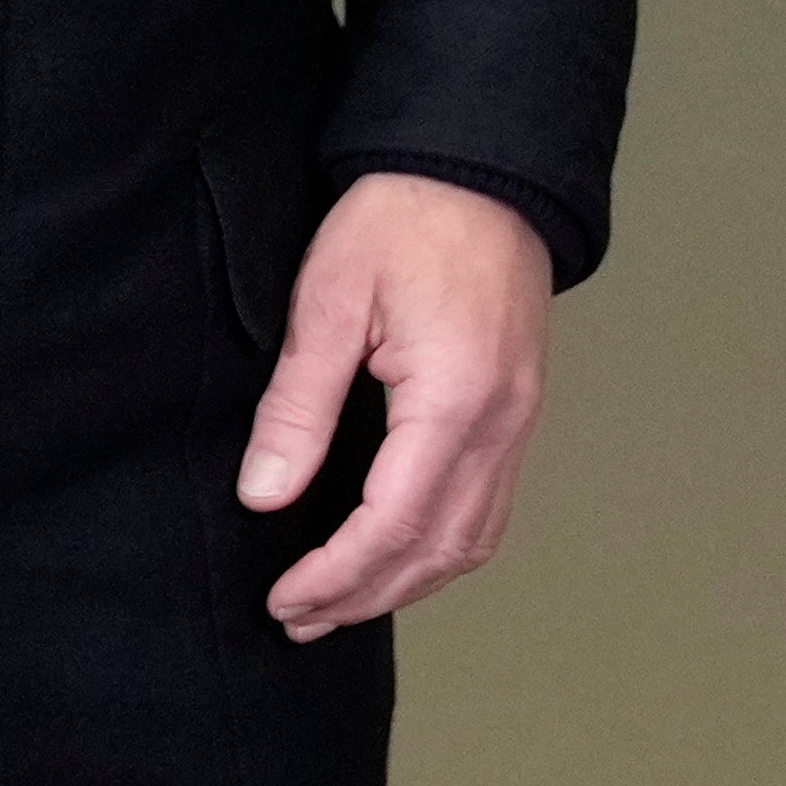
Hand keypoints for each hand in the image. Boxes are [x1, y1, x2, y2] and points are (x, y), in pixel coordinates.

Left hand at [237, 171, 552, 638]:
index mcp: (453, 397)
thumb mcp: (328, 298)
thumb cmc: (400, 216)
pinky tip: (397, 556)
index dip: (338, 574)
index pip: (395, 523)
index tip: (285, 600)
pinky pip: (488, 507)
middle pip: (440, 549)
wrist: (477, 167)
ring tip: (340, 603)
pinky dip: (441, 548)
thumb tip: (266, 495)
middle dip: (367, 594)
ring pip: (473, 539)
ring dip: (407, 583)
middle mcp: (501, 423)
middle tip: (298, 618)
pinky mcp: (519, 409)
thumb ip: (299, 405)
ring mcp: (520, 420)